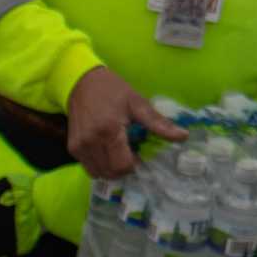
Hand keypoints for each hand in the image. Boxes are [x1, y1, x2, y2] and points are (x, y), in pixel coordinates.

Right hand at [66, 66, 186, 179]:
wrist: (82, 82)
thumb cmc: (113, 91)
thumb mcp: (138, 104)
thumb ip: (159, 123)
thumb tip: (183, 136)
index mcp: (109, 131)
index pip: (123, 165)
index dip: (135, 164)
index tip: (139, 153)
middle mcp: (91, 142)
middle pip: (112, 173)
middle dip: (125, 168)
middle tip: (130, 152)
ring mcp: (79, 147)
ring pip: (100, 173)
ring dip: (112, 169)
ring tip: (118, 150)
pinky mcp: (72, 148)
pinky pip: (89, 167)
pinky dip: (101, 165)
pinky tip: (107, 150)